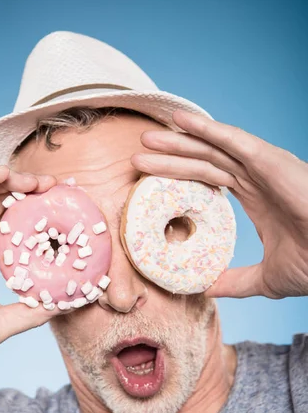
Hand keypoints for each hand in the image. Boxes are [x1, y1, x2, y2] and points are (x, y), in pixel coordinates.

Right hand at [0, 166, 57, 361]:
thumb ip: (27, 315)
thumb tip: (61, 309)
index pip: (13, 226)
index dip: (36, 215)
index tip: (61, 209)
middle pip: (0, 204)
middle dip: (27, 192)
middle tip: (55, 187)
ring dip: (8, 181)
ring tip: (36, 180)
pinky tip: (2, 174)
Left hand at [131, 109, 307, 298]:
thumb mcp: (265, 279)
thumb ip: (234, 281)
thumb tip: (205, 289)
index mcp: (255, 198)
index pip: (206, 180)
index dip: (178, 176)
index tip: (150, 179)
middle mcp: (257, 178)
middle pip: (203, 161)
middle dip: (170, 157)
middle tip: (138, 156)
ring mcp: (264, 167)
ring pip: (213, 148)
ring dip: (180, 141)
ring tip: (148, 138)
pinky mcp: (273, 162)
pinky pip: (235, 141)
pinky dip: (208, 130)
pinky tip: (182, 123)